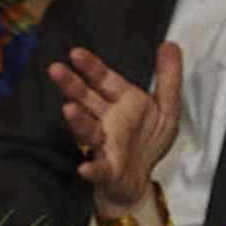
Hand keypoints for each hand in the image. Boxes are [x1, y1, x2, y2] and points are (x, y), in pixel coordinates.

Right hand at [49, 43, 182, 220]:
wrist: (139, 181)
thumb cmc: (147, 142)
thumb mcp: (167, 108)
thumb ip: (168, 78)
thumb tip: (170, 44)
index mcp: (122, 102)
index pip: (103, 80)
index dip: (91, 67)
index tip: (76, 53)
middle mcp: (108, 120)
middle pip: (87, 100)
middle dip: (72, 85)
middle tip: (56, 70)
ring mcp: (105, 144)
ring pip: (89, 130)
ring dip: (79, 121)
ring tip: (68, 109)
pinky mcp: (107, 170)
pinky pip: (99, 169)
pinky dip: (92, 169)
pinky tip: (85, 167)